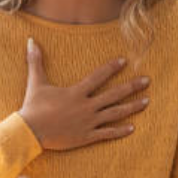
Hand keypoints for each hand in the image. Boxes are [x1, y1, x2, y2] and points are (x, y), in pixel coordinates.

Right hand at [18, 38, 149, 149]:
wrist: (30, 132)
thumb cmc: (33, 107)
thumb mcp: (35, 83)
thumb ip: (35, 61)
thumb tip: (30, 41)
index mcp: (76, 92)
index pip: (98, 77)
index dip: (112, 68)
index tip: (125, 61)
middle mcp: (86, 106)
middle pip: (114, 95)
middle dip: (132, 86)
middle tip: (147, 80)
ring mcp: (88, 122)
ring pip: (115, 114)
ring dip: (132, 107)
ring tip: (147, 101)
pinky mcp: (86, 136)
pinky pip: (106, 133)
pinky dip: (120, 131)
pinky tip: (132, 128)